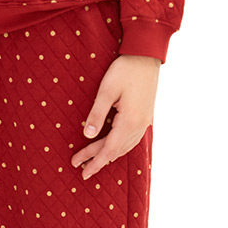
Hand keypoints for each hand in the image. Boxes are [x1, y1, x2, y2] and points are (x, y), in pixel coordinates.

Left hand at [71, 54, 159, 179]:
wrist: (147, 54)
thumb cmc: (125, 69)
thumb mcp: (107, 90)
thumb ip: (96, 114)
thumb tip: (87, 135)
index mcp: (130, 122)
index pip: (108, 150)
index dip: (95, 162)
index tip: (83, 173)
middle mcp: (139, 126)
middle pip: (115, 151)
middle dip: (97, 161)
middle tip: (81, 169)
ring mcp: (144, 122)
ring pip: (124, 147)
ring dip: (108, 155)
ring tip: (93, 162)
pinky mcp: (145, 116)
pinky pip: (131, 140)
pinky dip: (119, 148)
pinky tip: (111, 150)